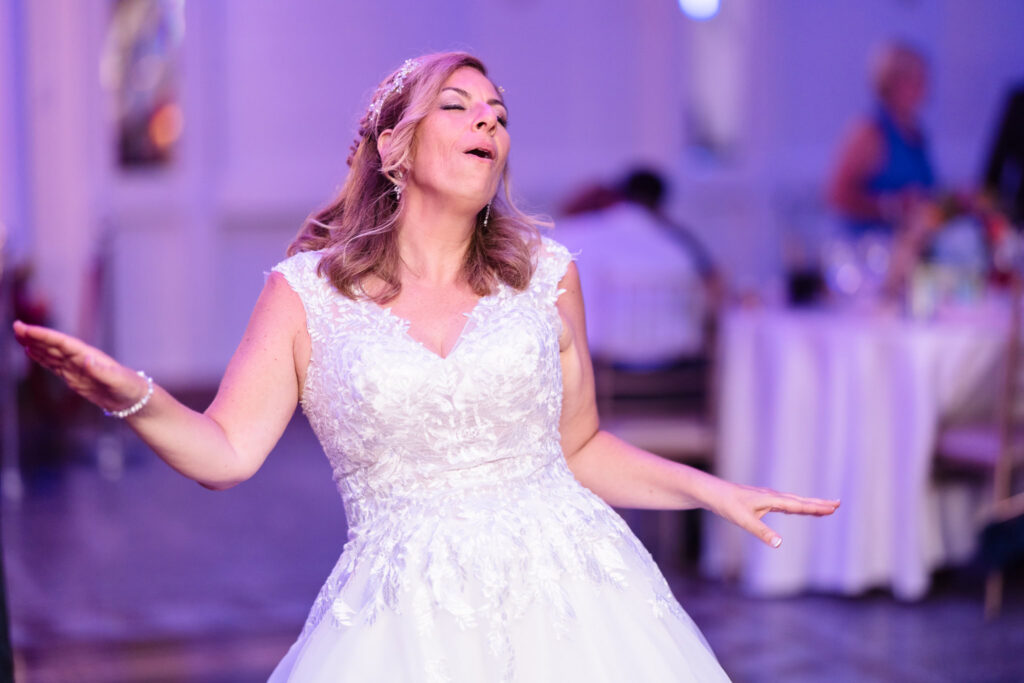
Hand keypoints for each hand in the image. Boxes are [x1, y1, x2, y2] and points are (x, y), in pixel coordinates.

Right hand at [12, 320, 150, 414]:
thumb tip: (86, 360)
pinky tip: (30, 351)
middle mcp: (81, 358)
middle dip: (35, 336)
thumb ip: (101, 371)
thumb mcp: (118, 380)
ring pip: (51, 353)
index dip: (45, 336)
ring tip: (18, 335)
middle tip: (16, 326)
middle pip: (54, 345)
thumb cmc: (130, 388)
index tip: (27, 330)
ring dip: (35, 344)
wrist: (134, 400)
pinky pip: (54, 365)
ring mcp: (76, 367)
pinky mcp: (74, 377)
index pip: (63, 343)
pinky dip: (41, 358)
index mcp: (89, 356)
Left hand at [710, 480, 839, 548]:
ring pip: (793, 501)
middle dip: (818, 504)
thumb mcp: (744, 521)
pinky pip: (784, 503)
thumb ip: (762, 532)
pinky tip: (797, 508)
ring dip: (809, 504)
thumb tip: (780, 544)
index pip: (798, 505)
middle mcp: (772, 497)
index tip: (833, 507)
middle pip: (800, 501)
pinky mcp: (761, 501)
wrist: (712, 493)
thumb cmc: (727, 505)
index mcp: (771, 500)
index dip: (816, 507)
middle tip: (837, 504)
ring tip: (823, 507)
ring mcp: (767, 498)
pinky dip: (796, 506)